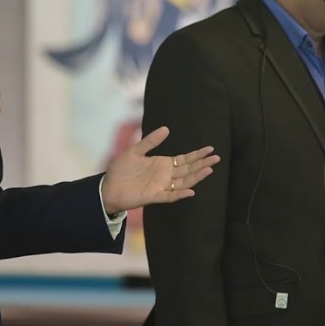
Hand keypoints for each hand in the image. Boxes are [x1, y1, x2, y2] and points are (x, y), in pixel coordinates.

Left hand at [100, 127, 219, 215]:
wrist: (108, 187)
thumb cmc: (121, 169)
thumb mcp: (135, 151)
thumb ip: (150, 141)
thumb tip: (166, 129)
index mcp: (162, 164)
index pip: (184, 159)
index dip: (197, 155)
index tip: (210, 149)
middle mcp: (165, 176)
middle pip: (188, 170)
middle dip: (202, 164)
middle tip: (217, 158)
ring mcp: (161, 187)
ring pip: (183, 182)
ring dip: (196, 177)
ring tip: (209, 170)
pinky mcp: (153, 196)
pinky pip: (170, 196)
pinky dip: (180, 194)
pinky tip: (191, 190)